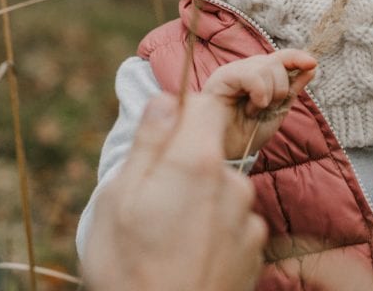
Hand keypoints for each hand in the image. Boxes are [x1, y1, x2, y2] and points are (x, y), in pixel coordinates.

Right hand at [81, 92, 266, 290]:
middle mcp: (233, 185)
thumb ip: (147, 143)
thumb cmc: (129, 271)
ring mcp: (248, 222)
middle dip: (180, 170)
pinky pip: (230, 225)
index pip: (205, 106)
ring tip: (164, 241)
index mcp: (197, 163)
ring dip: (196, 205)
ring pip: (218, 191)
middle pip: (207, 153)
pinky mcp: (254, 253)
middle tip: (147, 207)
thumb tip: (164, 100)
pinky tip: (184, 259)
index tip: (161, 136)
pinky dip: (210, 234)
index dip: (182, 113)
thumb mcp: (118, 199)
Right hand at [202, 49, 316, 159]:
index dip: (297, 57)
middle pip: (277, 61)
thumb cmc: (246, 133)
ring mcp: (233, 70)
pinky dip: (259, 94)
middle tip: (266, 109)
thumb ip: (292, 89)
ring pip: (267, 67)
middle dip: (281, 89)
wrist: (225, 152)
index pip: (281, 56)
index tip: (313, 64)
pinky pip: (253, 74)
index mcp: (258, 76)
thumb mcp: (276, 111)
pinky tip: (250, 108)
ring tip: (253, 111)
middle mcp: (245, 68)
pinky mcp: (223, 76)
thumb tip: (311, 66)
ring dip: (269, 95)